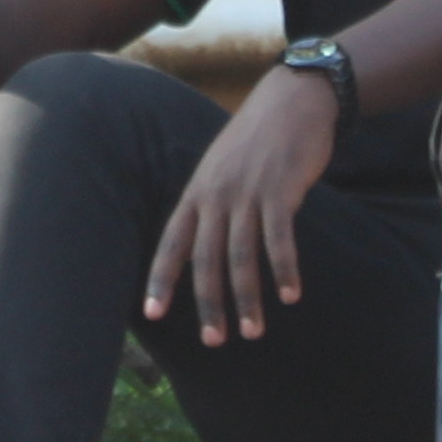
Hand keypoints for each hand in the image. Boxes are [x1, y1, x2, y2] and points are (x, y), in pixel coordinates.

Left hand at [144, 67, 338, 346]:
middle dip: (208, 303)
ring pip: (241, 255)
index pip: (171, 242)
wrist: (290, 101)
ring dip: (247, 297)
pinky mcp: (280, 189)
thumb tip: (203, 248)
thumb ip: (211, 206)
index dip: (161, 278)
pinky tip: (290, 295)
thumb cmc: (255, 141)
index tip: (151, 313)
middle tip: (213, 341)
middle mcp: (216, 195)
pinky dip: (284, 269)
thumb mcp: (220, 170)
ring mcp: (247, 192)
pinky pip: (279, 238)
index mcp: (197, 192)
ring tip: (253, 332)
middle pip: (206, 258)